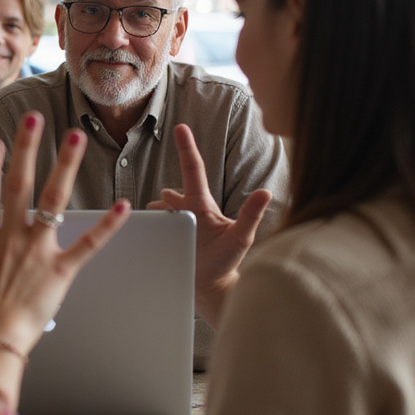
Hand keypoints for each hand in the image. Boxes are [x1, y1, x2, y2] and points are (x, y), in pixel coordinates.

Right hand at [0, 112, 130, 354]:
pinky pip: (88, 244)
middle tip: (34, 118)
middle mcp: (13, 236)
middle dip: (27, 147)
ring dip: (65, 166)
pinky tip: (124, 206)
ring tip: (75, 136)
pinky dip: (108, 225)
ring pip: (53, 199)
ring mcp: (38, 249)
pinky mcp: (61, 269)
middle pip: (20, 182)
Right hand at [147, 123, 271, 326]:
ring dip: (158, 217)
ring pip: (156, 208)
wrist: (210, 286)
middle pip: (168, 193)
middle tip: (174, 218)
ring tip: (170, 237)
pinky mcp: (161, 236)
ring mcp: (173, 223)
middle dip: (166, 200)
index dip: (187, 148)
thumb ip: (251, 214)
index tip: (180, 127)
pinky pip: (149, 223)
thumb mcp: (241, 238)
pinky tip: (156, 240)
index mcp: (202, 204)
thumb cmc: (228, 262)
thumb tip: (265, 192)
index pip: (193, 170)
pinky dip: (149, 227)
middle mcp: (187, 210)